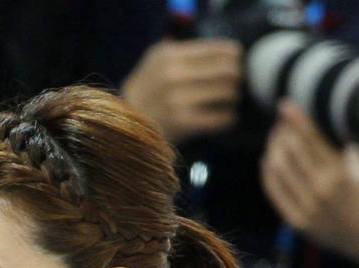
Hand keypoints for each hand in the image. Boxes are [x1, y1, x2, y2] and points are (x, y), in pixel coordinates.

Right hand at [122, 39, 242, 142]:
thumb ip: (181, 52)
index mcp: (169, 55)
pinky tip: (222, 118)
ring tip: (228, 102)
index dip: (235, 57)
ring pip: (228, 93)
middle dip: (236, 78)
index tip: (236, 64)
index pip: (219, 50)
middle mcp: (173, 74)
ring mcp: (177, 99)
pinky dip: (228, 118)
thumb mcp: (154, 64)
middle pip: (228, 70)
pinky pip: (222, 118)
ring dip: (233, 98)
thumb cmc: (145, 94)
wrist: (122, 126)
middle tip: (234, 85)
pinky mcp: (182, 122)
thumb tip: (222, 52)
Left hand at [261, 101, 358, 264]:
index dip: (297, 120)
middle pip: (292, 152)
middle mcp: (321, 189)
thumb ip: (352, 161)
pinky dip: (268, 175)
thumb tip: (343, 146)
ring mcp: (307, 207)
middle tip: (279, 121)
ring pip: (280, 171)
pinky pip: (276, 194)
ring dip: (273, 150)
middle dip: (283, 132)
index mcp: (341, 174)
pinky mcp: (297, 222)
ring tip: (274, 138)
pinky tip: (267, 162)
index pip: (312, 140)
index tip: (285, 105)